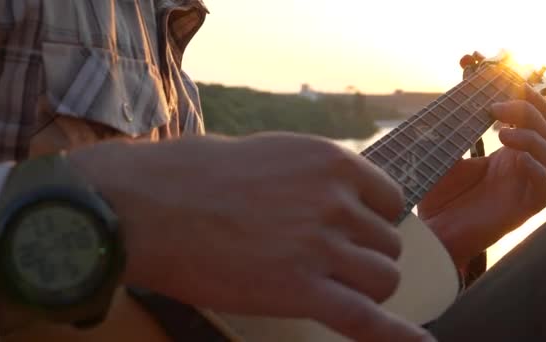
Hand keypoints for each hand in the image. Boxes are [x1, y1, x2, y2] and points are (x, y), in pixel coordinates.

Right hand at [69, 133, 434, 341]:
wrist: (151, 205)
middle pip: (388, 244)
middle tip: (328, 261)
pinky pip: (365, 319)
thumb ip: (314, 176)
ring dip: (364, 287)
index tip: (356, 233)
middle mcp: (335, 202)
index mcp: (331, 162)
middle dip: (364, 255)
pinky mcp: (301, 290)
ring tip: (330, 286)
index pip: (390, 199)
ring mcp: (320, 246)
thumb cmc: (198, 176)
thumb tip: (341, 197)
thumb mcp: (271, 154)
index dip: (374, 220)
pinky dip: (394, 336)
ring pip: (382, 279)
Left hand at [418, 85, 545, 267]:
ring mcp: (521, 189)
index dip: (528, 98)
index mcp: (503, 154)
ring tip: (502, 134)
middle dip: (529, 111)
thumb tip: (451, 100)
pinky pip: (544, 191)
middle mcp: (517, 168)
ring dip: (533, 139)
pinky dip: (537, 170)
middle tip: (496, 107)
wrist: (429, 230)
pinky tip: (516, 160)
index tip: (506, 84)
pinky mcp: (520, 211)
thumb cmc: (435, 196)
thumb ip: (452, 131)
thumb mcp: (441, 155)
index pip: (531, 120)